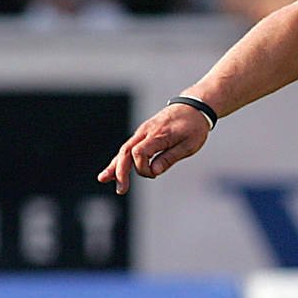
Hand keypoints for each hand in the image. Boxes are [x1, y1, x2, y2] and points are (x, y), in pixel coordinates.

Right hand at [98, 102, 212, 193]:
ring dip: (115, 166)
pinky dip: (120, 159)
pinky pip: (129, 148)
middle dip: (121, 171)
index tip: (154, 174)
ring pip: (124, 150)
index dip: (142, 167)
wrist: (193, 107)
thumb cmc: (194, 127)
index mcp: (158, 135)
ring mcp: (142, 132)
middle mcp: (146, 132)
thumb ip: (170, 158)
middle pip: (126, 151)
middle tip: (121, 190)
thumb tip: (154, 172)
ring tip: (104, 179)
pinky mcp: (143, 134)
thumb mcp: (189, 145)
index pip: (139, 152)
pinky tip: (112, 170)